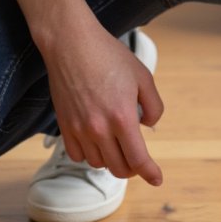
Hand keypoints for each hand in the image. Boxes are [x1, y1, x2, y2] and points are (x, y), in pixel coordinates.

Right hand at [44, 18, 163, 185]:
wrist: (72, 43)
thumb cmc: (108, 55)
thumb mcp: (142, 76)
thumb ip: (153, 106)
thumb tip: (147, 126)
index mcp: (122, 117)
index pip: (138, 160)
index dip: (150, 173)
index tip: (156, 178)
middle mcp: (99, 128)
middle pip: (119, 168)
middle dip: (132, 167)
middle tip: (137, 156)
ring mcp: (79, 129)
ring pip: (98, 163)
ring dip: (111, 159)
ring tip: (116, 141)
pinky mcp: (64, 125)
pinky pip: (78, 155)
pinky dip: (90, 154)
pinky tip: (96, 140)